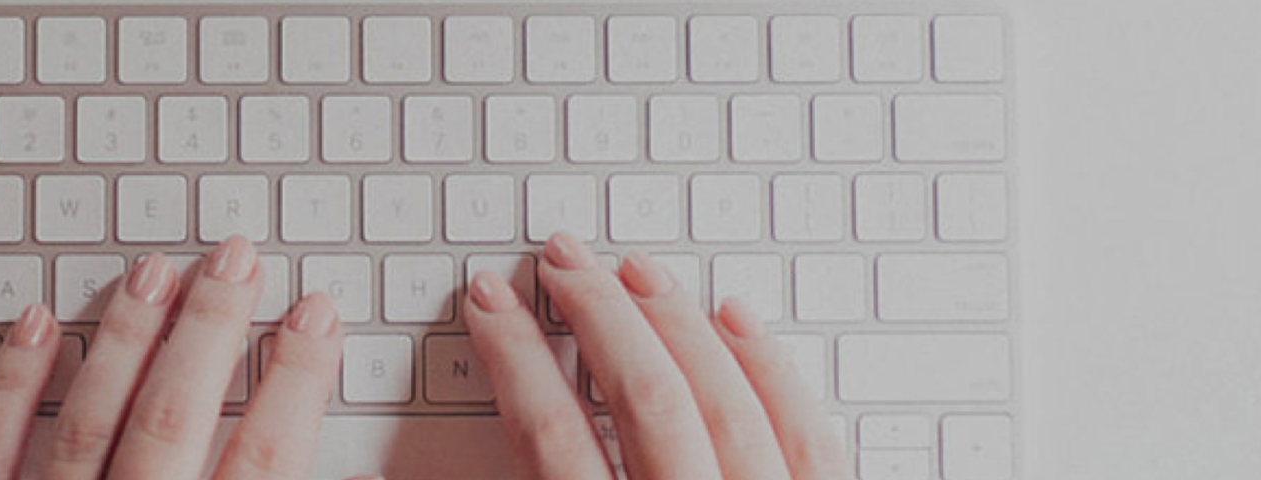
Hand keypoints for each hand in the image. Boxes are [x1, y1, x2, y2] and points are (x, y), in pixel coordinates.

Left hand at [0, 237, 371, 479]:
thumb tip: (361, 478)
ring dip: (126, 338)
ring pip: (90, 420)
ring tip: (155, 272)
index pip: (267, 455)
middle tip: (238, 260)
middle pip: (176, 415)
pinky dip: (11, 386)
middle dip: (212, 329)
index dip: (300, 379)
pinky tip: (36, 328)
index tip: (318, 317)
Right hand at [465, 233, 848, 479]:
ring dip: (677, 323)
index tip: (493, 306)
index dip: (514, 361)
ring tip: (638, 271)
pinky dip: (770, 368)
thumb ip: (521, 478)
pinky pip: (807, 433)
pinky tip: (737, 321)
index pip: (552, 439)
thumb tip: (453, 448)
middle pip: (645, 398)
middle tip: (565, 262)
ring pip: (725, 401)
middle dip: (598, 316)